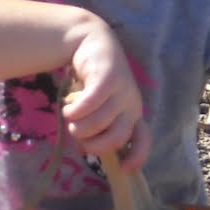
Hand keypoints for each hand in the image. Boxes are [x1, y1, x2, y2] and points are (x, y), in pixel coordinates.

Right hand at [62, 21, 149, 170]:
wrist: (90, 41)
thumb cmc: (91, 80)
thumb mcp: (98, 106)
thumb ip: (96, 127)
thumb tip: (84, 150)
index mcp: (132, 114)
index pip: (143, 140)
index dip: (136, 157)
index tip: (122, 168)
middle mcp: (132, 105)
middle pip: (115, 139)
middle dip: (92, 144)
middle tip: (78, 136)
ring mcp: (122, 92)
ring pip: (97, 124)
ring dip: (77, 126)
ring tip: (69, 117)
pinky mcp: (108, 79)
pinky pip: (89, 106)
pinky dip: (74, 112)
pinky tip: (67, 109)